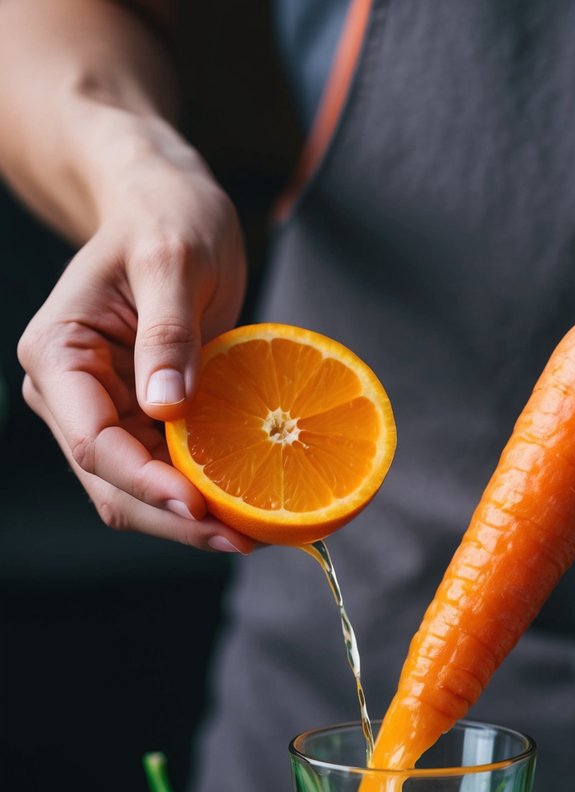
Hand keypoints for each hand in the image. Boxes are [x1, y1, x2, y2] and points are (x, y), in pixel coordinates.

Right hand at [17, 156, 254, 551]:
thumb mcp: (172, 261)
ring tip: (254, 533)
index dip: (144, 482)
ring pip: (136, 492)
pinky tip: (248, 506)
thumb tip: (165, 408)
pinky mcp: (140, 421)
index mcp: (58, 354)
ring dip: (189, 520)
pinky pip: (165, 473)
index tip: (201, 505)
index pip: (93, 441)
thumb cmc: (166, 219)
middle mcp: (70, 393)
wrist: (168, 208)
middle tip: (243, 538)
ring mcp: (104, 411)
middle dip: (173, 518)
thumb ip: (168, 333)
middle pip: (112, 482)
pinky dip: (203, 493)